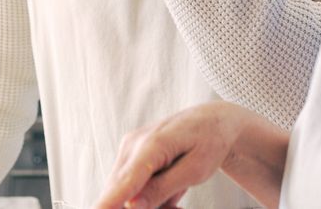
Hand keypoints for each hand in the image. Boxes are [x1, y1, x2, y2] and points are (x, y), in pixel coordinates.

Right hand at [91, 102, 256, 208]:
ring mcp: (128, 149)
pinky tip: (171, 192)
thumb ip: (162, 188)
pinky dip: (148, 196)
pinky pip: (130, 186)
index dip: (109, 201)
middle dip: (145, 207)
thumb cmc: (209, 142)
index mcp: (154, 143)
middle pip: (121, 191)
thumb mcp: (195, 170)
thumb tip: (131, 206)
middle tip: (176, 207)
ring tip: (177, 200)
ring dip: (149, 203)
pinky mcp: (129, 155)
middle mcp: (133, 144)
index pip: (125, 180)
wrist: (212, 121)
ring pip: (124, 192)